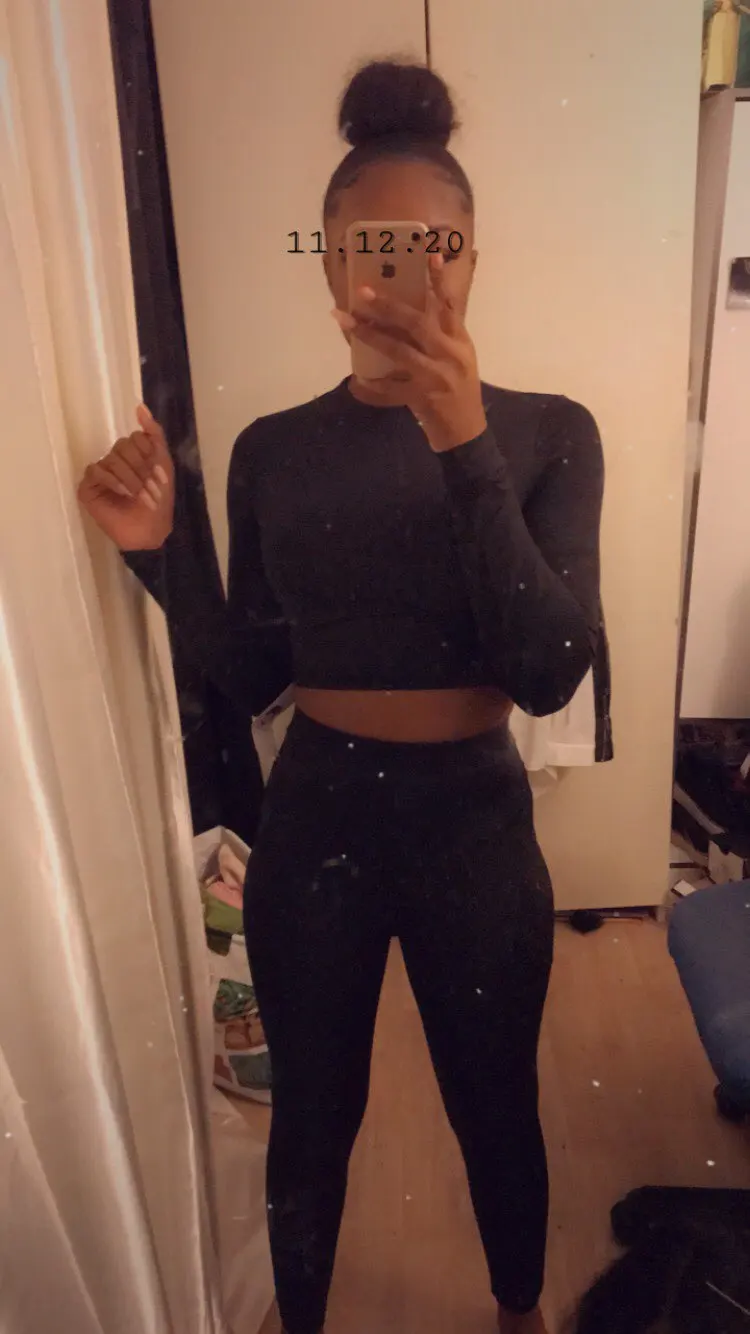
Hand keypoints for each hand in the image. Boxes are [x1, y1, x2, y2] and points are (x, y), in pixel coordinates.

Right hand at [77, 405, 174, 550]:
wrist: (149, 530)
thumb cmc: (158, 500)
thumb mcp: (163, 463)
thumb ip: (155, 434)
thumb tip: (141, 406)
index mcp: (133, 454)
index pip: (136, 437)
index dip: (149, 455)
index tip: (158, 475)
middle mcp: (116, 459)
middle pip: (123, 446)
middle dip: (140, 468)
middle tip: (149, 488)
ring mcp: (101, 472)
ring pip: (112, 458)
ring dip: (130, 477)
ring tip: (138, 494)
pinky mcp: (88, 486)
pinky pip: (96, 470)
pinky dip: (112, 480)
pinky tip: (122, 492)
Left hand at [344, 255, 486, 451]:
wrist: (466, 431)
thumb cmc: (459, 390)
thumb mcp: (460, 357)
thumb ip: (444, 333)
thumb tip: (414, 307)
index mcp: (459, 341)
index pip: (450, 305)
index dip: (439, 280)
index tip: (429, 254)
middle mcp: (449, 355)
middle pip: (417, 323)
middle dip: (388, 306)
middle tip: (363, 291)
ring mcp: (435, 377)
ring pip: (398, 351)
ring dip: (370, 335)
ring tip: (346, 322)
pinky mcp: (421, 398)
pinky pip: (390, 389)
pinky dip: (371, 387)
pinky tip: (355, 382)